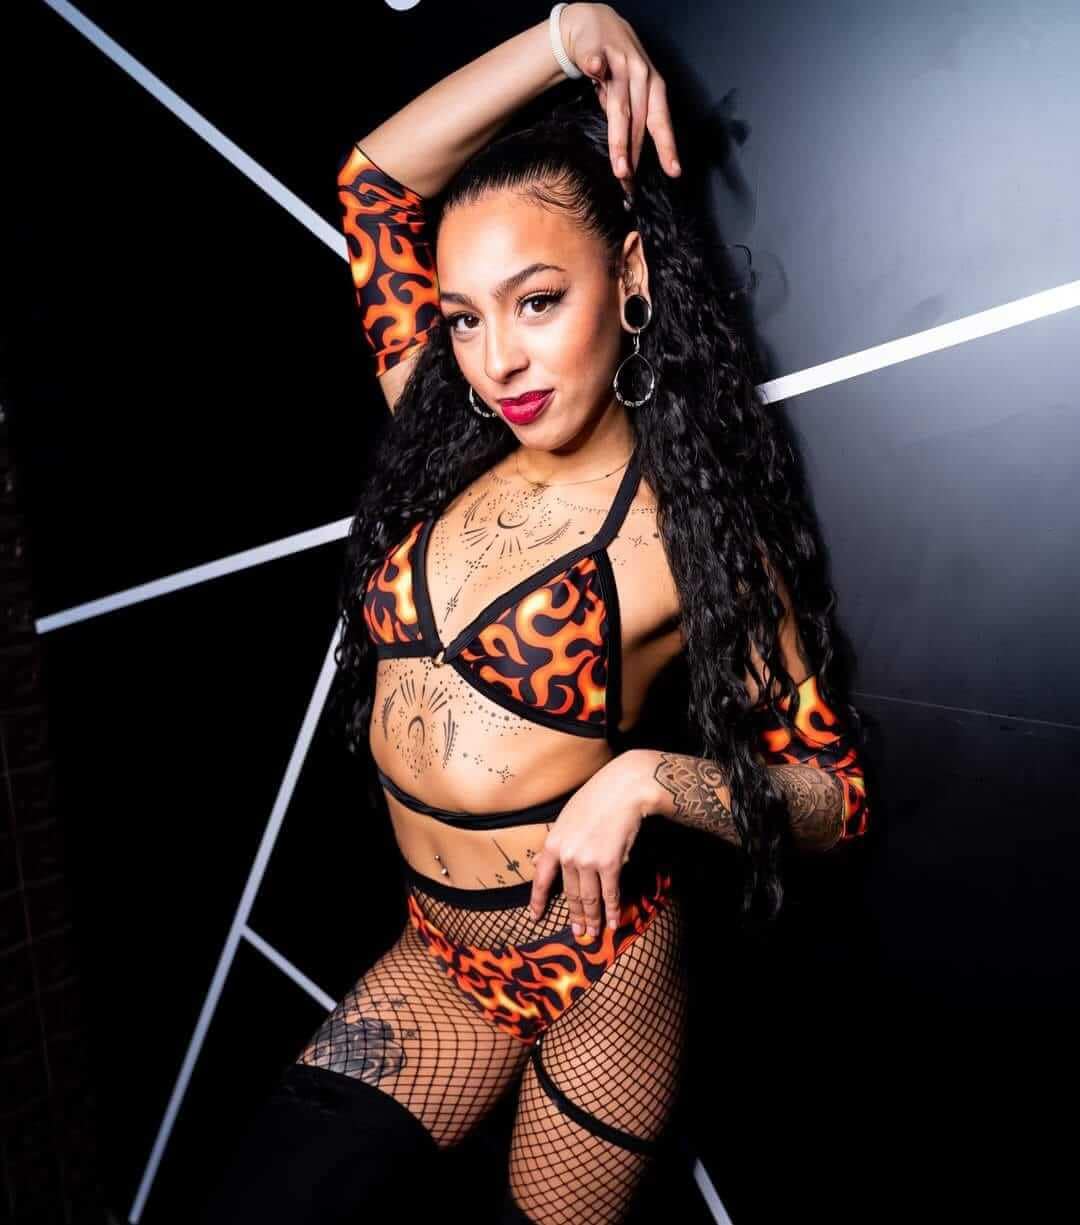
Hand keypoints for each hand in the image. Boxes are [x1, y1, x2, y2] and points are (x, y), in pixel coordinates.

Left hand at [527, 751, 652, 941]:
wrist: (622, 790)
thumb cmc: (594, 800)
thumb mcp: (565, 819)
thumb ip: (553, 844)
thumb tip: (536, 862)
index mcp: (553, 843)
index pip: (541, 879)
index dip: (538, 901)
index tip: (535, 917)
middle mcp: (567, 856)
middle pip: (570, 894)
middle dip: (575, 915)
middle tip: (577, 933)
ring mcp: (588, 861)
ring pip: (589, 898)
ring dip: (593, 918)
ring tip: (594, 933)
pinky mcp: (610, 864)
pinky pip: (610, 893)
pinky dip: (613, 910)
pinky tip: (614, 922)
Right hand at [560, 4, 681, 191]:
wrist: (596, 24)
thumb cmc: (617, 67)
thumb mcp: (631, 92)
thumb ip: (631, 121)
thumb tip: (630, 162)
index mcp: (653, 87)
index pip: (660, 121)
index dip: (667, 147)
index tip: (674, 171)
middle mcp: (640, 75)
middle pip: (637, 121)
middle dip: (633, 154)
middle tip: (628, 182)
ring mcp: (619, 62)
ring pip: (619, 104)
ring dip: (619, 136)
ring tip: (619, 165)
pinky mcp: (596, 50)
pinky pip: (595, 60)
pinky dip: (595, 65)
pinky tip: (594, 70)